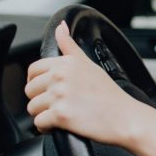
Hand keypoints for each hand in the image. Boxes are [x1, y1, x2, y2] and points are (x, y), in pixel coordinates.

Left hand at [25, 21, 143, 147]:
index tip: (48, 89)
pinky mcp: (60, 115)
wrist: (125, 117)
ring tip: (62, 114)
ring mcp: (60, 95)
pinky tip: (60, 125)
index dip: (37, 82)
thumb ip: (70, 45)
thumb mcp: (90, 64)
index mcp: (66, 63)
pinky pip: (38, 123)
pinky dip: (47, 128)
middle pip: (30, 90)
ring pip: (32, 108)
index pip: (33, 70)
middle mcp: (61, 76)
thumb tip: (60, 27)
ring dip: (44, 115)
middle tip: (60, 104)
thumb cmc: (110, 94)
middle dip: (41, 100)